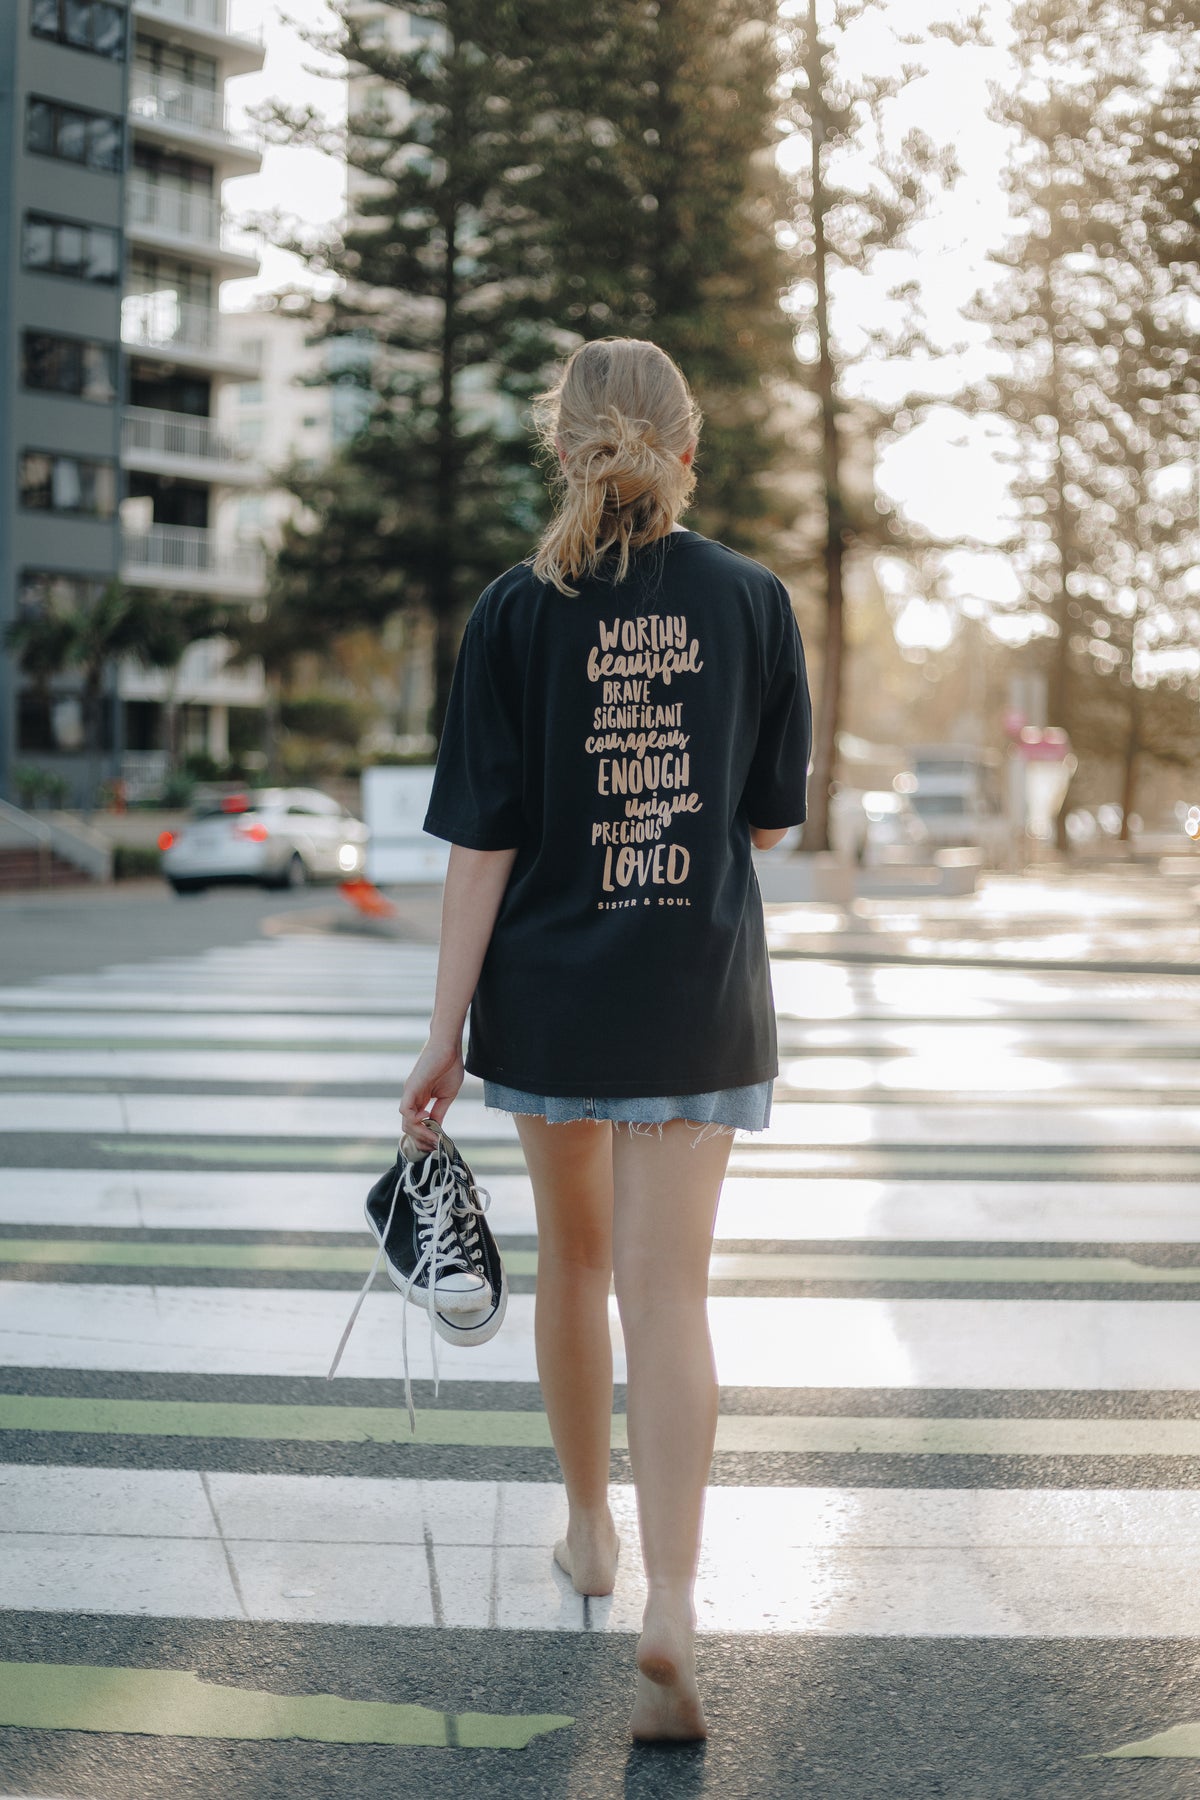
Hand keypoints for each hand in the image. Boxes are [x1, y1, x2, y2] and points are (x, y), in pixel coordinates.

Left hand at [400, 1034, 464, 1151]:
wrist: (448, 1046)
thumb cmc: (450, 1066)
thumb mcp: (447, 1095)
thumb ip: (440, 1111)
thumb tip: (437, 1128)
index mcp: (420, 1100)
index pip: (415, 1125)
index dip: (425, 1137)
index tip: (437, 1144)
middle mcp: (412, 1098)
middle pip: (408, 1128)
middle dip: (422, 1140)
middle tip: (435, 1145)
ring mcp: (410, 1093)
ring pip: (406, 1122)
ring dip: (420, 1133)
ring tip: (434, 1136)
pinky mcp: (411, 1088)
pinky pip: (405, 1110)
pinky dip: (414, 1119)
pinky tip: (428, 1116)